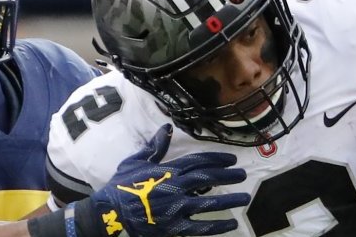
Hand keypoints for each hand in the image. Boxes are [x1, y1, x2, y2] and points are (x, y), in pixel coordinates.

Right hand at [87, 124, 250, 236]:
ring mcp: (176, 209)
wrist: (110, 214)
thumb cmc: (121, 186)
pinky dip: (217, 226)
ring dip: (229, 199)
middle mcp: (175, 187)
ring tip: (245, 197)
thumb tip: (167, 128)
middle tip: (242, 174)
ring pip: (209, 202)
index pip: (198, 161)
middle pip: (207, 178)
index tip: (231, 159)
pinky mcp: (174, 227)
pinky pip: (200, 227)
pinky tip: (231, 224)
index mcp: (167, 171)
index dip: (217, 159)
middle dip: (228, 175)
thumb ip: (154, 147)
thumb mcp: (135, 162)